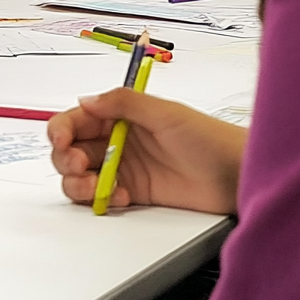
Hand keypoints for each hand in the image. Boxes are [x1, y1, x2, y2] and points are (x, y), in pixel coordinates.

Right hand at [47, 89, 245, 214]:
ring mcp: (122, 167)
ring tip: (98, 188)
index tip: (61, 141)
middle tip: (80, 166)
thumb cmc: (209, 138)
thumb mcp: (166, 113)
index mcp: (120, 114)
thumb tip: (86, 100)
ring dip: (78, 183)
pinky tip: (121, 197)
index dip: (61, 129)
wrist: (238, 177)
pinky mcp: (132, 193)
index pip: (76, 118)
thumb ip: (123, 103)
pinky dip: (101, 199)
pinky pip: (100, 197)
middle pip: (70, 149)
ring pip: (79, 176)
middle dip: (66, 159)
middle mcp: (116, 139)